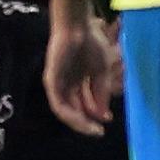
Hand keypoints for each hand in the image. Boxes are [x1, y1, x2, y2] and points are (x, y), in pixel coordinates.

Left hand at [44, 18, 117, 135]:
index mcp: (79, 81)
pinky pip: (58, 104)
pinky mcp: (51, 82)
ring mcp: (58, 84)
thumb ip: (101, 93)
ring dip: (79, 122)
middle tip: (99, 131)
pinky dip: (70, 114)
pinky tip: (81, 119)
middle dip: (87, 122)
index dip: (96, 113)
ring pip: (66, 110)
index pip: (86, 103)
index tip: (108, 121)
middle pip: (75, 109)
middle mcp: (67, 85)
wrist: (78, 27)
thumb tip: (104, 115)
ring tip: (91, 129)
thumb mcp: (102, 72)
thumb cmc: (91, 43)